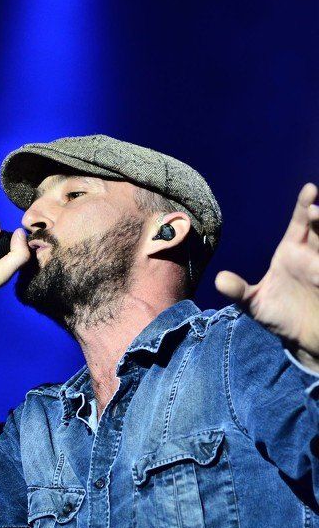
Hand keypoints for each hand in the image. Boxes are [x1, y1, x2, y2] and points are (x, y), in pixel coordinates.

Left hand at [214, 183, 318, 362]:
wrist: (298, 337)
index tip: (310, 189)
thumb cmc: (277, 313)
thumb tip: (219, 280)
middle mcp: (313, 254)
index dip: (305, 205)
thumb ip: (239, 291)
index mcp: (293, 249)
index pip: (300, 222)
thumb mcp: (254, 304)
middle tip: (316, 212)